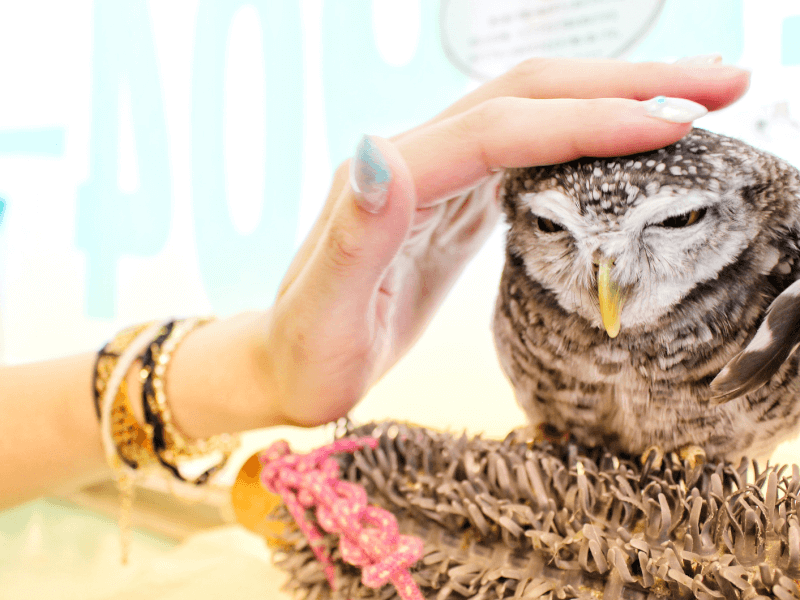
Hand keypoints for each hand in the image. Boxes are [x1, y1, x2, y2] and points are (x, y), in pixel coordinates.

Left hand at [259, 57, 749, 426]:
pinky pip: (527, 155)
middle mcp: (413, 161)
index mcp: (388, 181)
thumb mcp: (325, 310)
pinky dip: (584, 141)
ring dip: (614, 100)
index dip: (584, 123)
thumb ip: (354, 234)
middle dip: (622, 85)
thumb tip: (378, 149)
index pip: (500, 131)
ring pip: (534, 115)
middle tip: (720, 83)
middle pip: (526, 96)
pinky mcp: (453, 205)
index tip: (669, 128)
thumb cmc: (308, 351)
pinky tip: (626, 146)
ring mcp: (436, 179)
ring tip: (695, 104)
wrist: (289, 360)